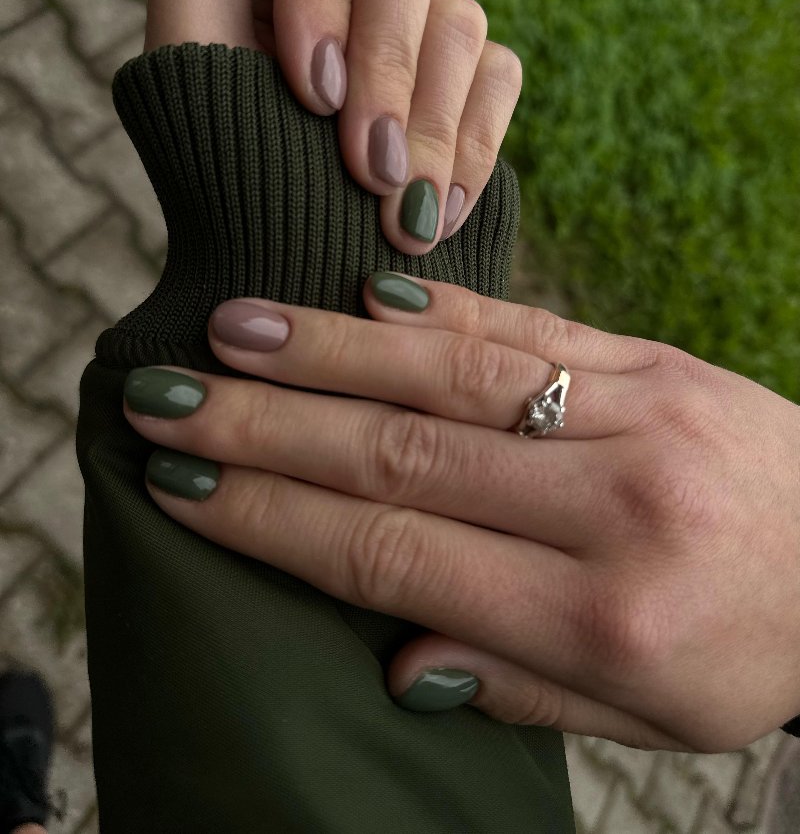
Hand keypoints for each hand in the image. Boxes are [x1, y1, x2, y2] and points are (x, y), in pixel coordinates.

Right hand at [122, 277, 799, 753]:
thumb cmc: (747, 653)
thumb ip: (517, 687)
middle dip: (270, 428)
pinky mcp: (653, 363)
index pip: (402, 555)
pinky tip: (364, 297)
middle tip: (172, 401)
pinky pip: (529, 330)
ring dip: (332, 351)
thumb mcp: (646, 717)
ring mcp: (636, 418)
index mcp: (605, 619)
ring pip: (455, 378)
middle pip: (406, 456)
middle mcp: (613, 508)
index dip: (282, 522)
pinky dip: (438, 316)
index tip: (190, 491)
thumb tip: (395, 656)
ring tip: (235, 330)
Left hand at [144, 0, 521, 254]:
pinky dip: (470, 147)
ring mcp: (420, 25)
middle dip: (386, 67)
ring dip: (430, 124)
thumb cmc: (223, 171)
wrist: (287, 275)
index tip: (310, 93)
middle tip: (367, 169)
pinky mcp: (472, 80)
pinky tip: (434, 212)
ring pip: (460, 16)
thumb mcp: (187, 63)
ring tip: (400, 217)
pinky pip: (502, 76)